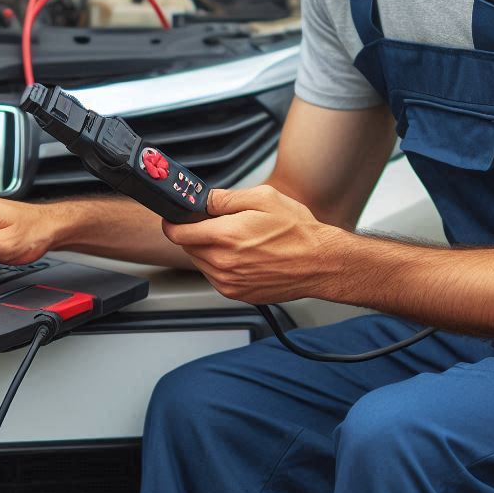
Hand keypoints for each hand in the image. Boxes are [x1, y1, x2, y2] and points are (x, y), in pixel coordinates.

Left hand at [161, 184, 340, 303]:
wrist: (320, 262)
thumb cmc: (297, 231)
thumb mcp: (262, 198)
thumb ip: (225, 198)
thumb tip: (204, 201)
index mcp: (225, 236)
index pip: (177, 233)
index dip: (173, 223)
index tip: (175, 218)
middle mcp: (224, 263)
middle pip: (188, 247)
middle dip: (196, 233)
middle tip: (217, 224)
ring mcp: (229, 282)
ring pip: (201, 262)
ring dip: (208, 250)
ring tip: (237, 240)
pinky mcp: (238, 294)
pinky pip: (215, 276)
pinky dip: (221, 265)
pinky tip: (243, 255)